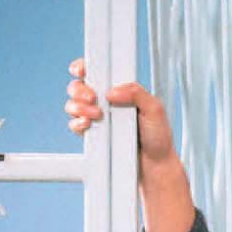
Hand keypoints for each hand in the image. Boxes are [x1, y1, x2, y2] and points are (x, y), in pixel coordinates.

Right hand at [64, 58, 178, 170]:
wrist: (155, 164)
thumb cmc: (157, 136)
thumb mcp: (155, 109)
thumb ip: (138, 93)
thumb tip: (114, 91)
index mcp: (120, 90)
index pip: (97, 72)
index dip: (84, 67)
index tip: (81, 70)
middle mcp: (106, 101)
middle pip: (78, 86)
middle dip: (79, 89)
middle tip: (92, 98)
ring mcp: (97, 117)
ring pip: (73, 104)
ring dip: (79, 107)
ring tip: (96, 115)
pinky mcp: (92, 133)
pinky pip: (75, 124)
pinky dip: (77, 123)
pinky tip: (87, 125)